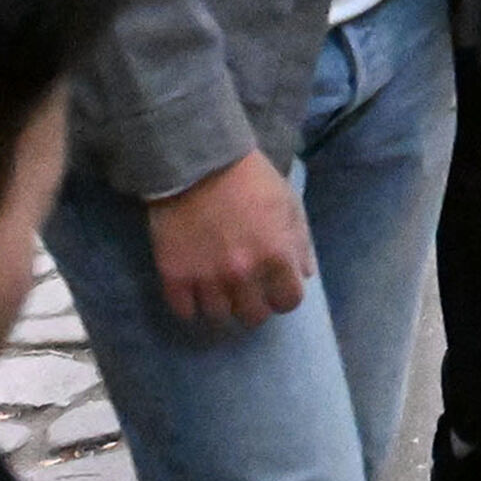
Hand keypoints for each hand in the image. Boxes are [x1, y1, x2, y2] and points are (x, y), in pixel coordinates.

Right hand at [150, 153, 313, 328]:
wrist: (199, 163)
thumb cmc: (252, 180)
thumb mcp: (289, 204)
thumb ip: (300, 243)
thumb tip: (305, 275)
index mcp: (276, 257)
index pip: (288, 302)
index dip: (284, 296)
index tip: (276, 288)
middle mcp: (243, 274)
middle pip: (253, 316)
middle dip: (254, 304)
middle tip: (248, 289)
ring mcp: (207, 278)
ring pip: (219, 316)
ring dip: (223, 304)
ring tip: (220, 288)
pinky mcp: (175, 276)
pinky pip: (185, 311)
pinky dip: (191, 305)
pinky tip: (195, 290)